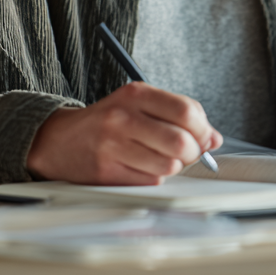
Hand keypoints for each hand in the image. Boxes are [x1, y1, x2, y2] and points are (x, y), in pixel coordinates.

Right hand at [26, 82, 221, 185]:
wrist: (60, 140)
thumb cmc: (108, 121)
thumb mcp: (140, 104)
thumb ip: (178, 115)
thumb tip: (215, 139)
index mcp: (136, 94)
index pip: (186, 111)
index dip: (203, 128)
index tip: (205, 137)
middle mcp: (124, 117)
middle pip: (181, 141)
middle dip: (193, 152)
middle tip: (189, 153)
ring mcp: (113, 146)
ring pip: (169, 165)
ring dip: (174, 166)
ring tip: (162, 158)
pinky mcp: (106, 172)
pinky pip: (150, 180)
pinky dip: (155, 176)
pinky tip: (143, 166)